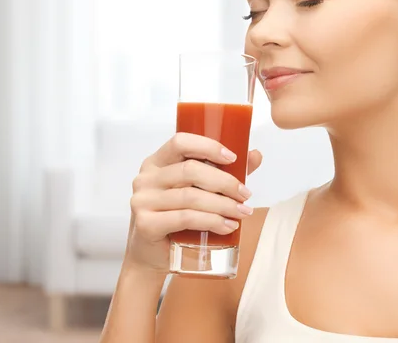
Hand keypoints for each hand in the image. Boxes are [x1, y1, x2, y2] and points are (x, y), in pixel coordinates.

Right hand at [124, 133, 262, 272]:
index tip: (233, 158)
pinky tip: (227, 226)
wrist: (153, 256)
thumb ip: (223, 171)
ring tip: (241, 212)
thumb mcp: (197, 190)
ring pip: (190, 196)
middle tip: (245, 194)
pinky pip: (185, 218)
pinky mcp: (146, 224)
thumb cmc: (176, 217)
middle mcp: (146, 178)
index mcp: (156, 162)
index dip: (208, 147)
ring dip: (222, 204)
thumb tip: (255, 155)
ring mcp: (143, 201)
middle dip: (224, 181)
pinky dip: (211, 221)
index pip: (180, 142)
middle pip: (190, 170)